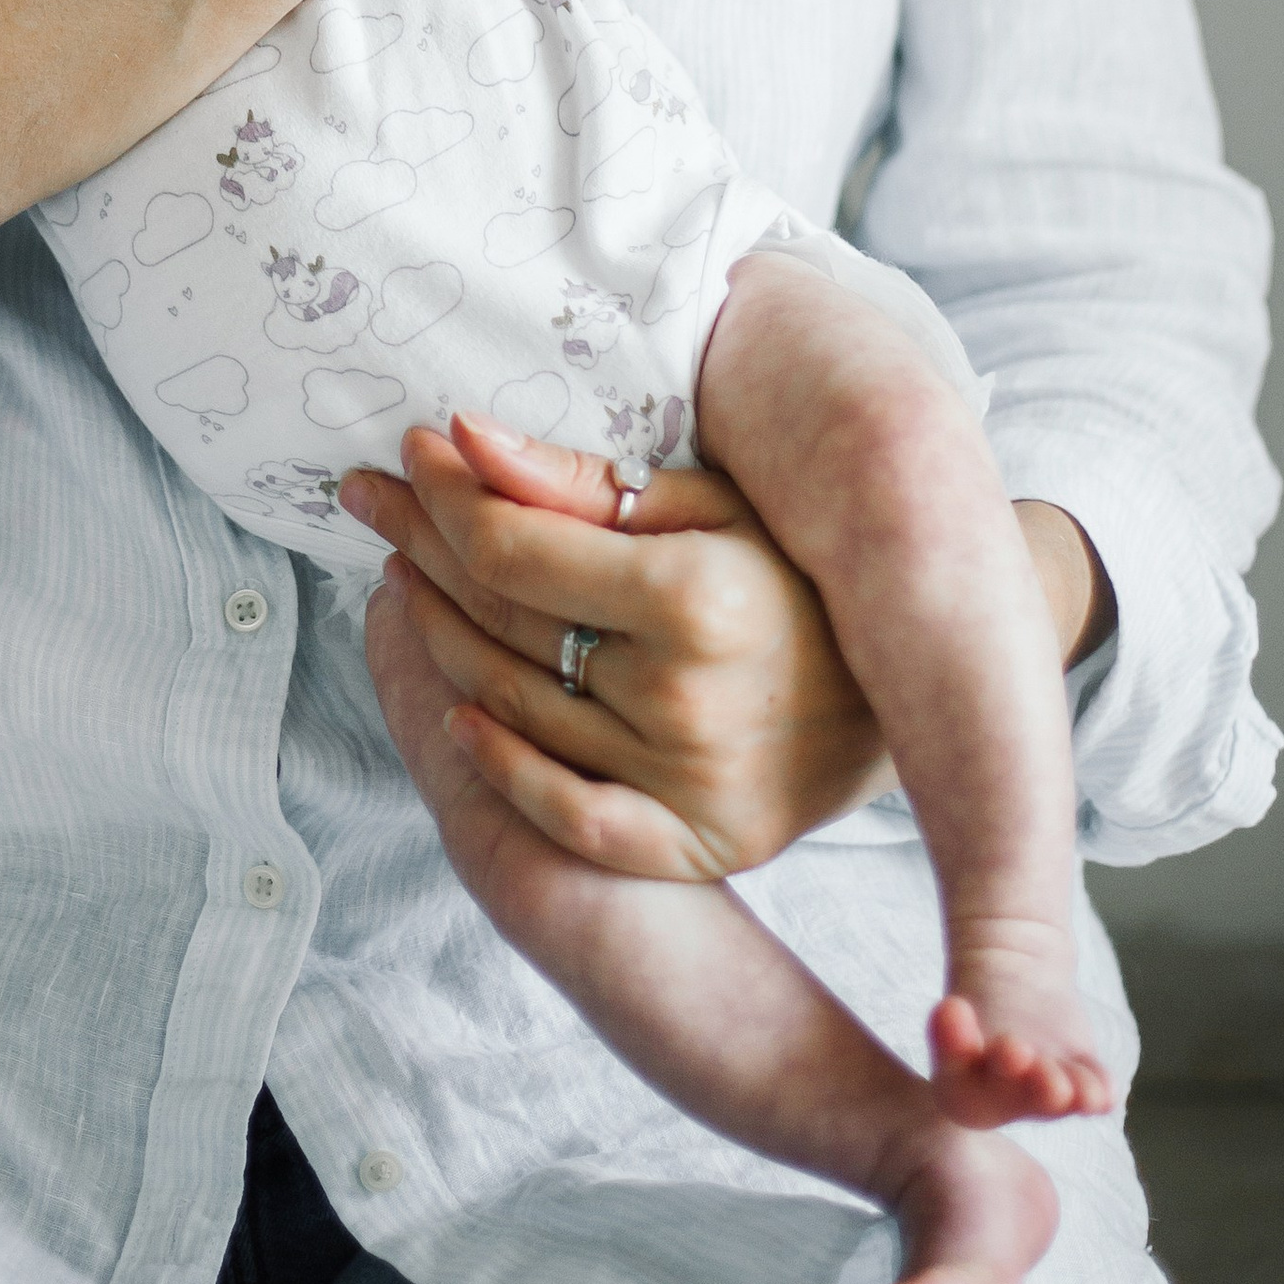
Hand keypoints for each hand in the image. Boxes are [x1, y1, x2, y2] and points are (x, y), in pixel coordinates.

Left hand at [340, 414, 892, 882]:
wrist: (908, 696)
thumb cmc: (798, 574)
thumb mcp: (714, 504)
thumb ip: (585, 480)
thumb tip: (465, 439)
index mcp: (695, 598)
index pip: (513, 547)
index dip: (444, 495)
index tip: (411, 451)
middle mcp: (682, 700)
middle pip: (498, 619)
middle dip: (420, 545)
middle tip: (375, 500)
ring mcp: (682, 784)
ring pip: (506, 704)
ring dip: (437, 634)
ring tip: (404, 576)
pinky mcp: (688, 844)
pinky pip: (561, 810)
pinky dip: (496, 760)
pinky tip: (456, 706)